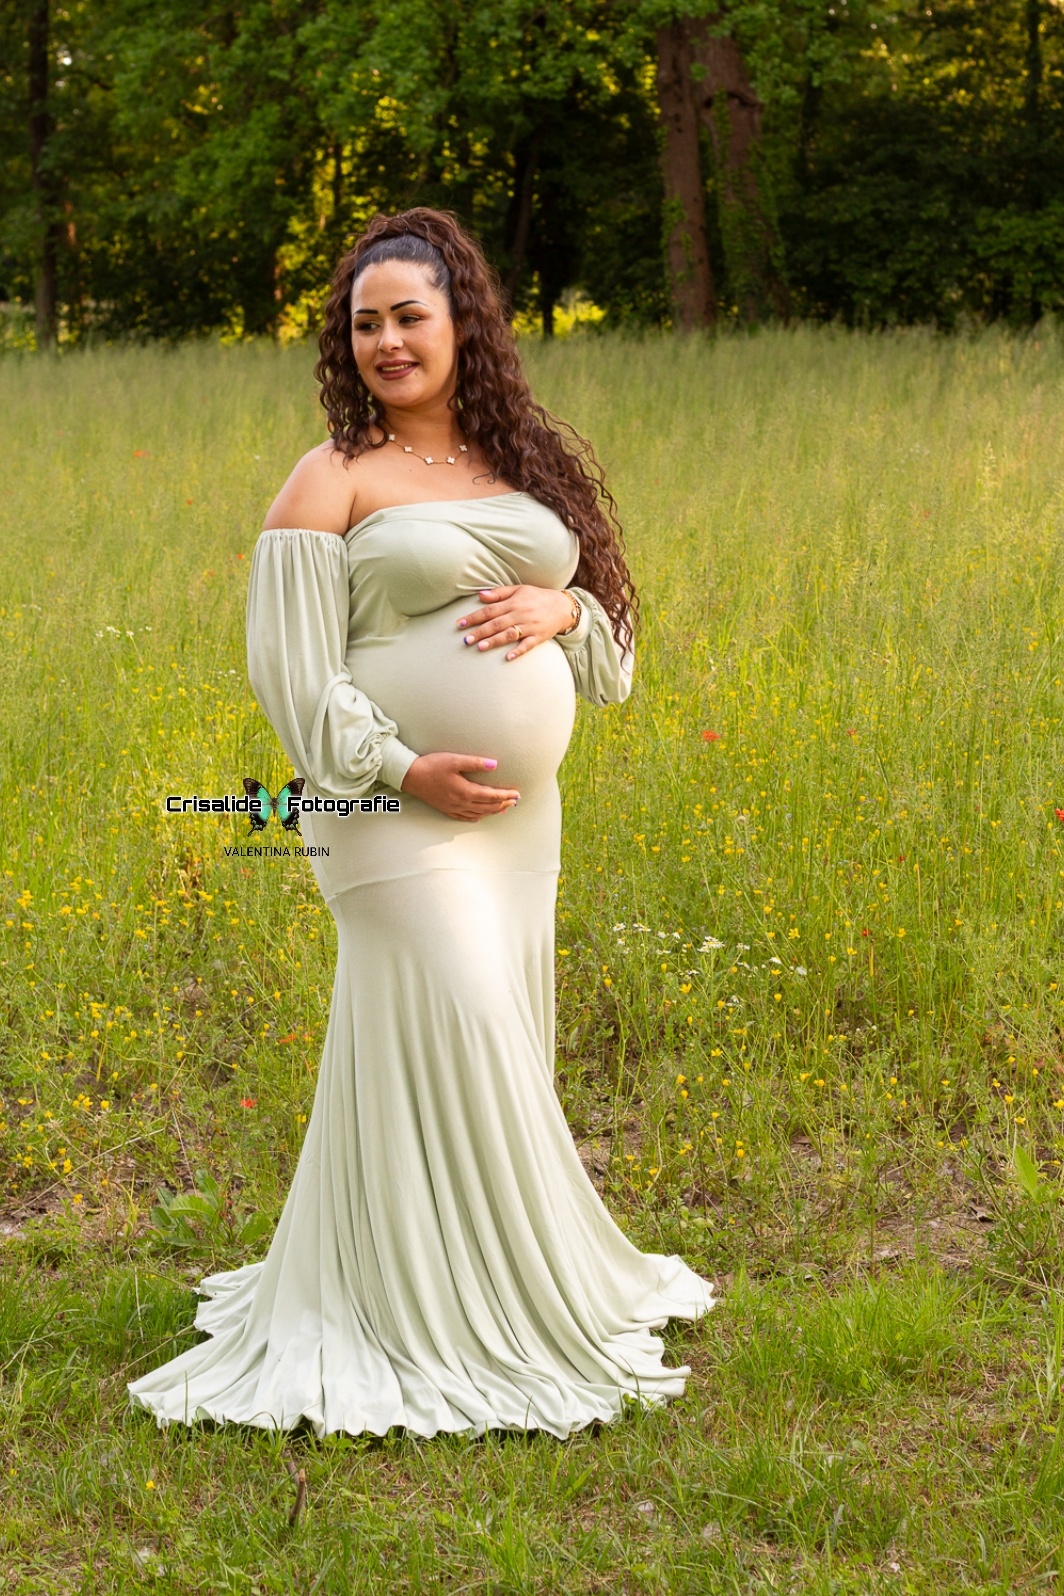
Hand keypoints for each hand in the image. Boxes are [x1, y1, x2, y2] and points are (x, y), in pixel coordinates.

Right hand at [399, 752, 520, 821]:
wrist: (410, 776)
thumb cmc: (431, 765)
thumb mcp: (454, 760)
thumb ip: (475, 763)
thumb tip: (495, 764)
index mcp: (465, 791)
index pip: (491, 795)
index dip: (506, 795)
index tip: (517, 794)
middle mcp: (461, 803)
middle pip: (487, 807)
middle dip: (503, 804)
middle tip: (515, 801)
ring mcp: (453, 808)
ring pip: (478, 813)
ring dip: (493, 811)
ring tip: (504, 809)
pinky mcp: (446, 809)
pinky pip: (465, 817)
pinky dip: (477, 817)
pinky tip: (480, 816)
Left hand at [456, 584, 574, 659]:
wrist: (562, 606)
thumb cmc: (536, 597)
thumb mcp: (519, 589)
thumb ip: (499, 593)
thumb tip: (480, 595)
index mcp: (513, 602)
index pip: (489, 610)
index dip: (474, 617)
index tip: (459, 624)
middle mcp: (520, 614)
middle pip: (496, 624)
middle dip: (480, 631)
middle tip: (465, 639)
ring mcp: (530, 626)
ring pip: (509, 634)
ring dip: (494, 641)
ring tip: (480, 647)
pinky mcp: (538, 637)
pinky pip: (527, 645)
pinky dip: (518, 651)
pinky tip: (508, 658)